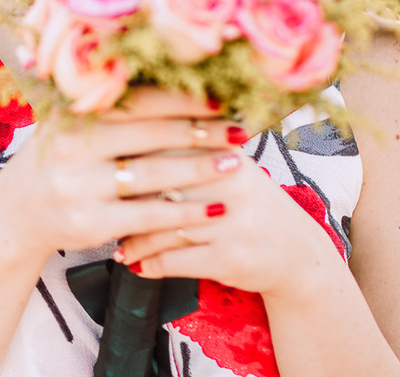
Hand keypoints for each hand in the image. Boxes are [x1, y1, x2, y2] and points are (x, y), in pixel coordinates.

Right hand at [0, 88, 246, 265]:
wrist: (16, 214)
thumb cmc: (57, 162)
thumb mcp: (68, 126)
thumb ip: (105, 104)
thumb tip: (167, 77)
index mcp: (71, 114)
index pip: (136, 100)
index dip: (181, 99)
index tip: (220, 97)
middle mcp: (71, 147)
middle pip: (149, 134)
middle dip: (200, 131)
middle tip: (239, 129)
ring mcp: (79, 186)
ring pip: (154, 175)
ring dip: (201, 170)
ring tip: (235, 164)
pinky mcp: (89, 223)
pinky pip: (149, 216)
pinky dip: (185, 212)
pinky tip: (214, 208)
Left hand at [114, 155, 342, 297]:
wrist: (300, 256)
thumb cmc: (250, 208)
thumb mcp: (230, 170)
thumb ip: (189, 150)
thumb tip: (125, 134)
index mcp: (225, 154)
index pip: (165, 146)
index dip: (128, 157)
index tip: (100, 166)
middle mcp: (231, 184)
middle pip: (159, 186)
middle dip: (124, 201)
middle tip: (99, 209)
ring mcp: (232, 222)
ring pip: (161, 227)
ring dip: (133, 240)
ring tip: (117, 246)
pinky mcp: (230, 258)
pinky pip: (175, 260)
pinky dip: (150, 264)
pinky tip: (137, 265)